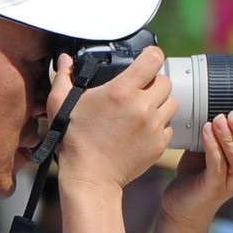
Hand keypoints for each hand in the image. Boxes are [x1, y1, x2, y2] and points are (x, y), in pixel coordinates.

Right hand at [49, 48, 174, 190]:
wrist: (90, 177)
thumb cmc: (74, 141)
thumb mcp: (60, 104)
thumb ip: (63, 77)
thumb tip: (65, 60)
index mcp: (121, 91)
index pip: (153, 59)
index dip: (151, 55)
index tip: (147, 59)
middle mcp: (142, 107)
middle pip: (166, 81)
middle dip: (154, 82)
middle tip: (140, 90)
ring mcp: (153, 127)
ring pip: (172, 103)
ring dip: (161, 103)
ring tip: (143, 109)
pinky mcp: (159, 144)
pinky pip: (169, 126)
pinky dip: (160, 125)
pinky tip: (143, 129)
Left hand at [160, 112, 232, 232]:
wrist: (181, 200)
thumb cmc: (200, 166)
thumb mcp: (216, 141)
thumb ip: (226, 123)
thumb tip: (225, 90)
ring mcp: (232, 183)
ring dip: (230, 139)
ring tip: (217, 120)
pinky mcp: (213, 188)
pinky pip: (217, 167)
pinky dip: (213, 147)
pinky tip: (206, 130)